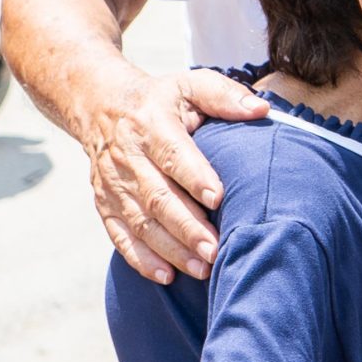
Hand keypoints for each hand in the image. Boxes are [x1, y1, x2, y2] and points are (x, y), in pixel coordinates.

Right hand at [88, 68, 273, 283]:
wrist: (100, 105)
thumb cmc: (160, 99)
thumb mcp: (189, 85)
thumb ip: (224, 96)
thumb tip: (262, 109)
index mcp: (151, 123)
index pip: (173, 153)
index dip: (194, 176)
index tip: (219, 197)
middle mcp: (128, 156)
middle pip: (157, 196)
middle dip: (187, 227)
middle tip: (216, 250)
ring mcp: (113, 183)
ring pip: (140, 222)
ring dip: (170, 249)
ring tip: (202, 268)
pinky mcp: (104, 203)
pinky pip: (120, 236)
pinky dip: (141, 259)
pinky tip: (166, 276)